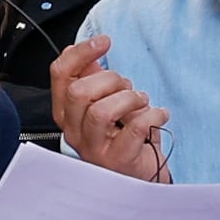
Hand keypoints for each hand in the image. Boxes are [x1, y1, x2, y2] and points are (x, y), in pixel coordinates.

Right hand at [51, 35, 167, 181]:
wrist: (138, 177)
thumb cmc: (123, 139)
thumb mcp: (106, 104)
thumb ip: (92, 80)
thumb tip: (87, 56)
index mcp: (68, 113)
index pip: (60, 75)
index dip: (80, 53)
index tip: (103, 42)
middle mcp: (75, 131)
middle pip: (78, 92)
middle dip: (110, 80)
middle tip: (127, 87)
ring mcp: (94, 147)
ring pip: (101, 111)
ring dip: (130, 98)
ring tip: (142, 102)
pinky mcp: (118, 159)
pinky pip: (135, 128)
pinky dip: (153, 114)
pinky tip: (159, 114)